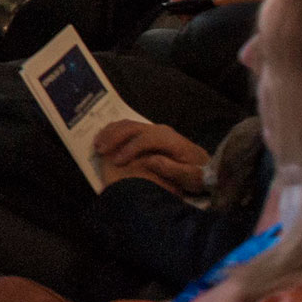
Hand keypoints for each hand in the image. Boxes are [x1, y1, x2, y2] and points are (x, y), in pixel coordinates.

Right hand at [93, 120, 208, 194]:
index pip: (146, 139)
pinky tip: (103, 141)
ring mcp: (154, 129)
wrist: (205, 166)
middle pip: (133, 128)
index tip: (117, 162)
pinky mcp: (148, 132)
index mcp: (171, 141)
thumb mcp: (191, 177)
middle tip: (100, 151)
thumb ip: (173, 169)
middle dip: (114, 138)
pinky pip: (127, 126)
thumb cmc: (197, 174)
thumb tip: (150, 161)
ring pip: (128, 124)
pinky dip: (112, 131)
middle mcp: (161, 131)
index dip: (130, 149)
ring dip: (110, 133)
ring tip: (97, 146)